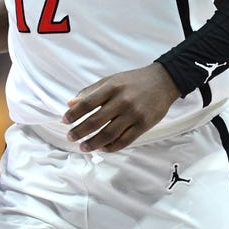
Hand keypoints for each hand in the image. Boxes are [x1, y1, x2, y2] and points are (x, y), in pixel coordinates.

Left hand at [62, 64, 180, 151]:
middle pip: (95, 121)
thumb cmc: (133, 81)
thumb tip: (70, 103)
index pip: (87, 103)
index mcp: (112, 87)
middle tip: (70, 137)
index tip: (64, 121)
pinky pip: (125, 140)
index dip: (74, 114)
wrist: (163, 81)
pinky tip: (103, 148)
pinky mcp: (144, 125)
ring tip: (83, 147)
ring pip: (109, 134)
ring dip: (93, 143)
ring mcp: (134, 114)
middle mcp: (122, 100)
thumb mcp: (111, 80)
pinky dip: (111, 147)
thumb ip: (90, 92)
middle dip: (80, 131)